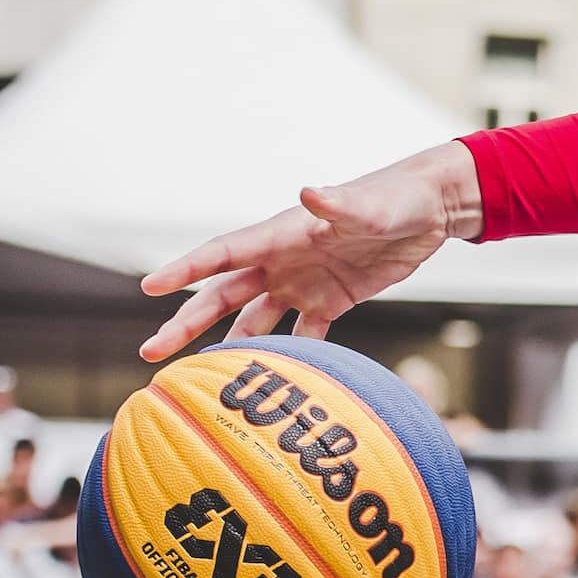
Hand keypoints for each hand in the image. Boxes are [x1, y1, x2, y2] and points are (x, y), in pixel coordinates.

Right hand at [138, 143, 482, 360]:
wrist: (428, 211)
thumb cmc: (395, 198)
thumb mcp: (368, 206)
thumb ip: (339, 205)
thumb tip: (308, 192)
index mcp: (280, 234)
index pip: (221, 254)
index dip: (184, 270)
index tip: (149, 288)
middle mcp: (281, 261)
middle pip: (223, 295)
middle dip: (187, 321)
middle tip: (151, 351)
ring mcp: (302, 283)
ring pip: (253, 320)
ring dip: (228, 346)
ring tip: (199, 379)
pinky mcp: (330, 301)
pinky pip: (301, 335)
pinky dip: (286, 357)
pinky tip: (269, 385)